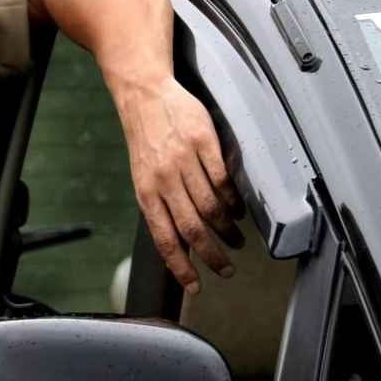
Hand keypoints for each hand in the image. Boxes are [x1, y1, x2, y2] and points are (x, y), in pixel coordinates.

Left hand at [117, 77, 243, 292]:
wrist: (144, 94)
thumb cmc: (146, 140)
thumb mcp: (143, 177)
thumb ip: (160, 208)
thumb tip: (178, 245)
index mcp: (146, 193)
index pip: (165, 240)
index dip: (182, 267)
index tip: (196, 286)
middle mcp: (163, 179)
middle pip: (192, 229)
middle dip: (212, 256)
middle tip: (227, 269)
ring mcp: (183, 160)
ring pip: (210, 207)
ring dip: (227, 230)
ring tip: (236, 240)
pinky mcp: (202, 142)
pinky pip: (221, 179)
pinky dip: (232, 200)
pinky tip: (237, 210)